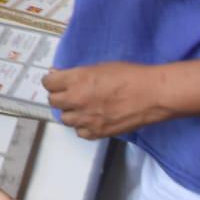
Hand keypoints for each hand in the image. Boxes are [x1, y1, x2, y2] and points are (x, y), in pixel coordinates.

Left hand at [43, 62, 170, 138]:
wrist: (151, 95)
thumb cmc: (129, 75)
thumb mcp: (99, 67)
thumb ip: (77, 73)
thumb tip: (58, 74)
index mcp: (76, 79)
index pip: (48, 82)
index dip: (52, 81)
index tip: (57, 81)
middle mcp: (77, 100)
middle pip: (53, 101)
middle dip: (60, 96)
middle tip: (70, 93)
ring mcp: (86, 119)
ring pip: (64, 119)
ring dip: (71, 112)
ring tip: (83, 107)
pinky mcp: (97, 133)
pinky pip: (80, 132)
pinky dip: (83, 126)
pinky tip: (92, 119)